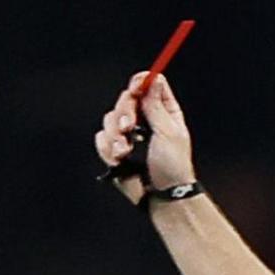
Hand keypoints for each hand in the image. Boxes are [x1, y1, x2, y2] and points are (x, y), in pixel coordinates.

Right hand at [94, 72, 197, 203]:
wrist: (161, 195)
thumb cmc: (173, 166)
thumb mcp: (168, 132)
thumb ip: (155, 106)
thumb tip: (154, 79)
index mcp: (163, 111)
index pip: (147, 86)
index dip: (140, 83)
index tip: (136, 88)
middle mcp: (144, 119)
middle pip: (125, 100)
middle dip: (124, 113)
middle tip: (129, 127)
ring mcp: (128, 134)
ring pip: (110, 119)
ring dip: (116, 136)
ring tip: (127, 152)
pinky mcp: (115, 149)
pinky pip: (102, 138)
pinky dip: (109, 149)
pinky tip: (120, 160)